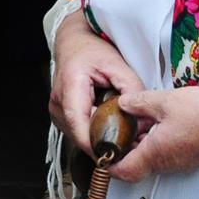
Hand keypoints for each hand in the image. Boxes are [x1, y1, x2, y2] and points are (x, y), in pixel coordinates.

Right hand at [49, 11, 143, 155]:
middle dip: (106, 144)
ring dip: (100, 140)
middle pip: (81, 136)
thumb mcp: (117, 65)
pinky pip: (78, 132)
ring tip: (122, 134)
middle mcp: (58, 103)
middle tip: (131, 144)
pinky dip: (94, 133)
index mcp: (70, 88)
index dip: (98, 146)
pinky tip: (109, 127)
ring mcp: (56, 111)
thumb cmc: (92, 50)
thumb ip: (132, 89)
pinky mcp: (60, 116)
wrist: (74, 43)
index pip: (80, 127)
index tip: (119, 155)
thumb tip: (142, 118)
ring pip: (79, 137)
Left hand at [108, 87, 198, 182]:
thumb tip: (122, 104)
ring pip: (149, 156)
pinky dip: (155, 138)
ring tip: (137, 116)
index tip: (99, 145)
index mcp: (154, 154)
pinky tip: (158, 118)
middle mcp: (166, 163)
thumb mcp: (165, 101)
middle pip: (133, 164)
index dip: (106, 161)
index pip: (121, 171)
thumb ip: (139, 103)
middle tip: (115, 125)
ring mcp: (179, 161)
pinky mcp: (190, 155)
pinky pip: (164, 152)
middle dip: (122, 146)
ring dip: (140, 140)